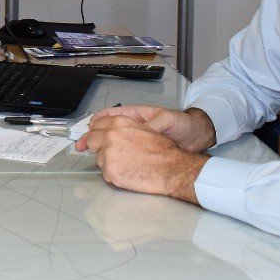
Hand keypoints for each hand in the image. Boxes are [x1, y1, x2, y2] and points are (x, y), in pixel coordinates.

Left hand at [75, 114, 207, 203]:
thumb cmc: (162, 151)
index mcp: (119, 123)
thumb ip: (122, 128)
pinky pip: (106, 174)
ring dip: (109, 163)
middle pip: (92, 141)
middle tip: (111, 154)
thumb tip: (108, 131)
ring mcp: (109, 154)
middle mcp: (110, 136)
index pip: (96, 125)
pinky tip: (129, 174)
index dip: (95, 132)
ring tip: (128, 165)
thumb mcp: (142, 129)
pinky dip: (115, 175)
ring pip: (100, 159)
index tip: (93, 138)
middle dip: (98, 147)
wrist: (172, 169)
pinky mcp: (110, 171)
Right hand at [84, 104, 215, 151]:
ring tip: (92, 155)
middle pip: (106, 129)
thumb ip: (153, 125)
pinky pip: (123, 153)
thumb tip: (141, 131)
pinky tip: (109, 163)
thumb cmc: (182, 125)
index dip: (96, 122)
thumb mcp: (167, 121)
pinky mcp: (141, 151)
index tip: (88, 129)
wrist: (196, 136)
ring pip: (112, 142)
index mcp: (136, 115)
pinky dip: (113, 157)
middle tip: (82, 146)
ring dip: (101, 147)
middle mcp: (133, 127)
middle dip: (92, 137)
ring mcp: (136, 139)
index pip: (110, 115)